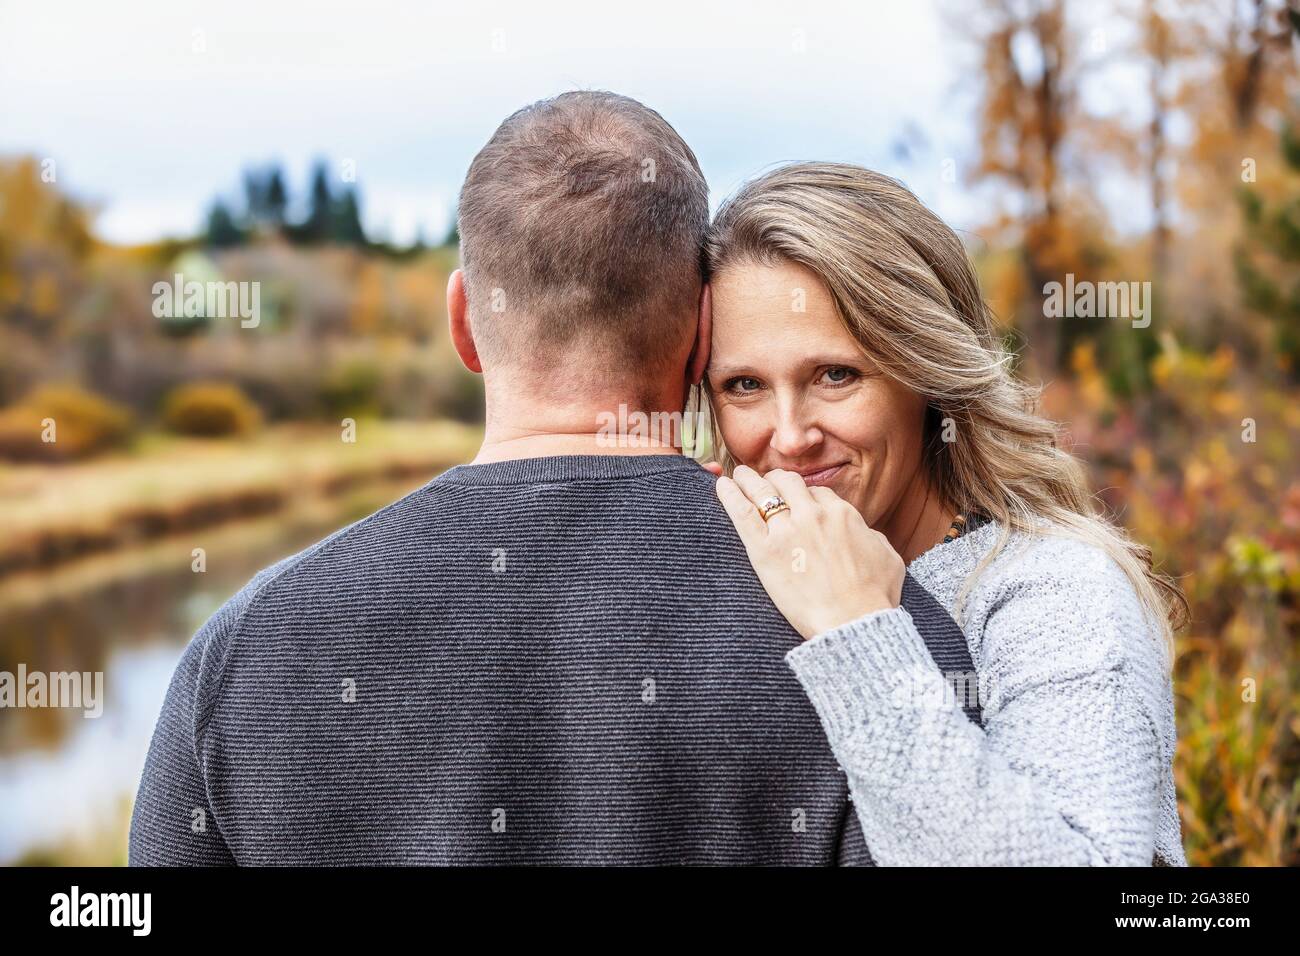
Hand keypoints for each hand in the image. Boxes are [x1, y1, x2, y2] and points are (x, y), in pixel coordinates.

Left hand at [715, 465, 904, 639]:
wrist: (854, 622)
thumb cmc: (875, 596)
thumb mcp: (886, 555)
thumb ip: (870, 535)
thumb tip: (862, 531)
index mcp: (842, 513)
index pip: (817, 492)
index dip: (805, 497)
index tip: (796, 502)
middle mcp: (814, 514)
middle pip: (788, 483)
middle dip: (776, 479)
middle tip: (766, 483)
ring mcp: (787, 530)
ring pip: (763, 490)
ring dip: (749, 479)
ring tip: (740, 475)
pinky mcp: (764, 550)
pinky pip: (741, 513)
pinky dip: (729, 495)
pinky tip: (722, 486)